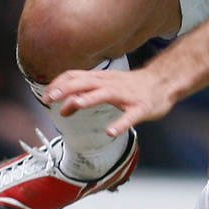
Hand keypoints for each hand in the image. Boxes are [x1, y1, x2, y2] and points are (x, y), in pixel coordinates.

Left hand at [44, 67, 174, 136]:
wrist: (163, 82)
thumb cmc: (132, 86)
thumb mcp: (106, 85)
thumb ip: (85, 93)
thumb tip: (63, 104)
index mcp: (102, 78)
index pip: (76, 76)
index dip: (59, 84)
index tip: (45, 95)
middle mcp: (111, 84)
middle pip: (86, 82)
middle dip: (66, 89)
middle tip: (49, 99)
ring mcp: (127, 95)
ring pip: (105, 94)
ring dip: (89, 98)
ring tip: (74, 105)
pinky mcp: (141, 107)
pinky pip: (130, 116)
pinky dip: (120, 124)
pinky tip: (111, 132)